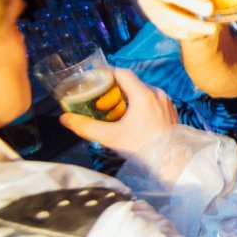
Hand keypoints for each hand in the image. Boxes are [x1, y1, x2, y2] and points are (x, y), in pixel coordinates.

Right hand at [60, 68, 178, 160]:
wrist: (171, 163)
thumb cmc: (142, 149)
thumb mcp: (110, 137)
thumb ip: (86, 127)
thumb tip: (65, 119)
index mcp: (144, 95)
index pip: (123, 73)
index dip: (107, 73)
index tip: (94, 79)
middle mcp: (158, 94)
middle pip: (133, 82)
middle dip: (115, 87)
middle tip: (99, 95)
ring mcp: (167, 102)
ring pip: (143, 91)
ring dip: (128, 96)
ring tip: (112, 107)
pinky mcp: (171, 111)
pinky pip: (153, 100)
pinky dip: (140, 103)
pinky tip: (130, 116)